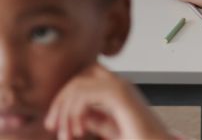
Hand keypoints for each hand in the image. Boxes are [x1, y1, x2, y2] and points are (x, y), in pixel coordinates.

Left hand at [45, 63, 169, 139]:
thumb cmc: (140, 139)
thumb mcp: (112, 130)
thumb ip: (98, 119)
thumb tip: (81, 114)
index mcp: (119, 91)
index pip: (84, 79)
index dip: (64, 98)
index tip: (55, 125)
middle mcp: (121, 84)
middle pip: (79, 76)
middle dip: (60, 101)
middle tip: (53, 126)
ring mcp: (121, 87)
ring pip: (78, 85)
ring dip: (65, 111)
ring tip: (67, 135)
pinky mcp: (120, 95)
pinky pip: (85, 95)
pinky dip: (75, 114)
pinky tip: (80, 132)